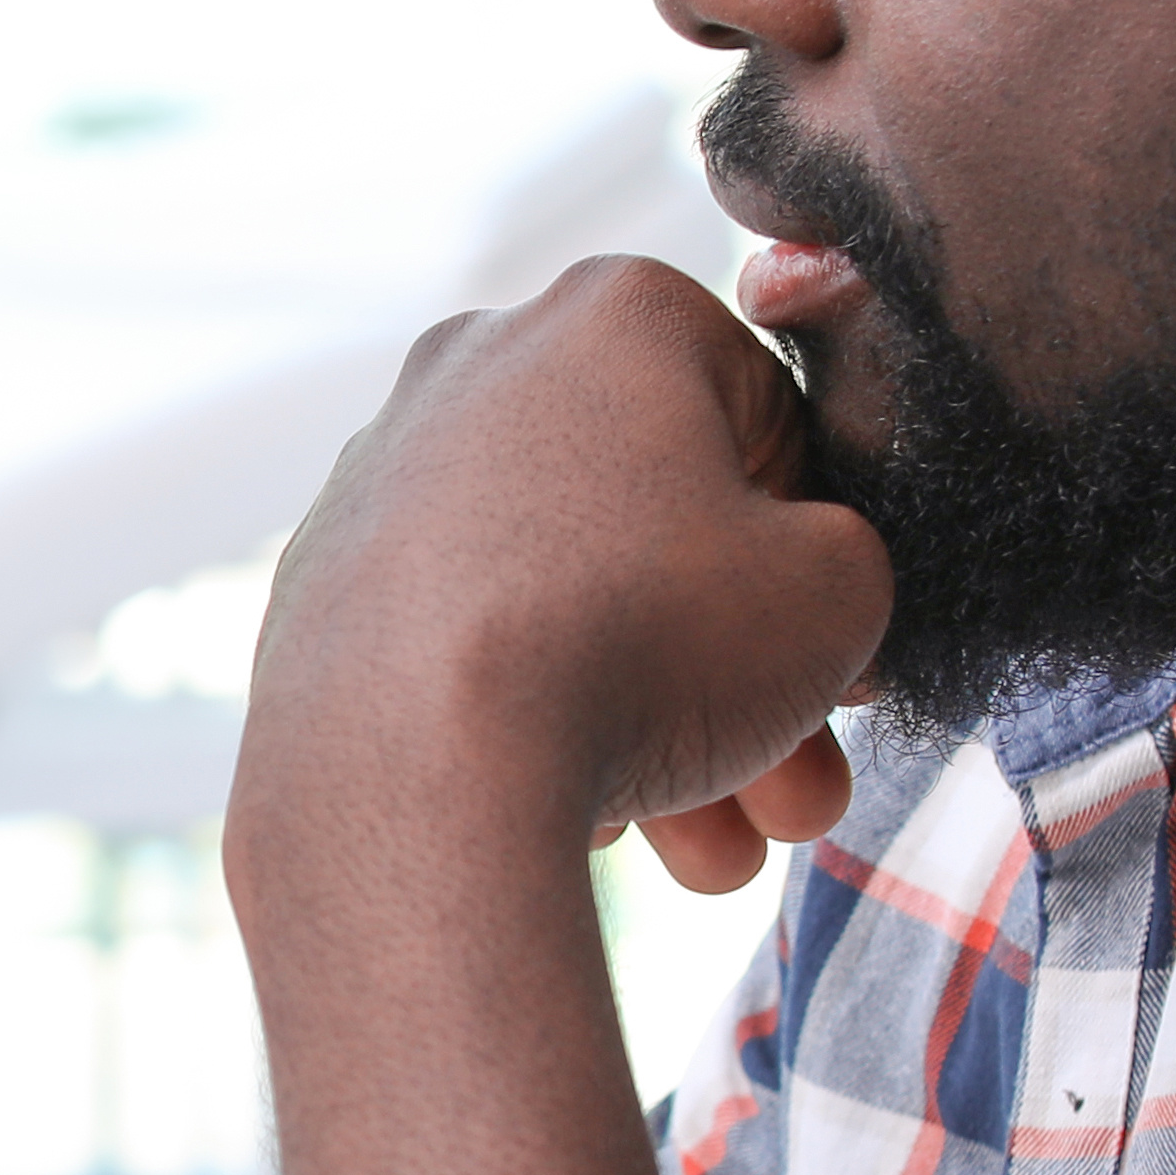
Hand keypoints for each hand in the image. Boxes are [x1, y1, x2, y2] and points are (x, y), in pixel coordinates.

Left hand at [243, 259, 883, 899]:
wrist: (414, 769)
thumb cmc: (641, 647)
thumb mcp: (837, 595)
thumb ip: (849, 563)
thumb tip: (808, 586)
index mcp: (619, 312)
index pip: (771, 423)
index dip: (820, 554)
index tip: (835, 657)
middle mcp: (485, 362)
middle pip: (662, 536)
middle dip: (747, 686)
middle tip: (798, 805)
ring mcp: (388, 472)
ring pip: (571, 605)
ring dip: (663, 735)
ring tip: (714, 862)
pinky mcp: (325, 578)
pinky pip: (470, 646)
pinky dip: (536, 723)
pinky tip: (591, 823)